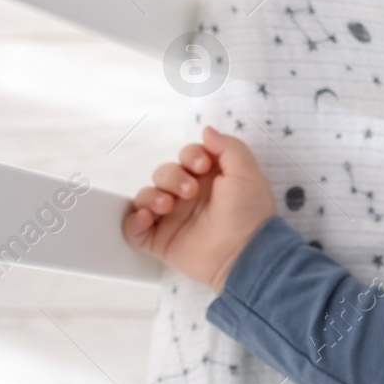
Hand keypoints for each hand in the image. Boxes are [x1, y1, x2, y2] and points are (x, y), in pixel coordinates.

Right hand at [122, 126, 277, 293]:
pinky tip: (147, 218)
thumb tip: (207, 130)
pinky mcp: (161, 240)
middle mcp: (189, 197)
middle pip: (164, 173)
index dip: (190, 155)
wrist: (245, 252)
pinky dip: (133, 221)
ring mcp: (174, 219)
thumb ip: (228, 147)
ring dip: (151, 196)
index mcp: (209, 180)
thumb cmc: (250, 213)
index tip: (202, 165)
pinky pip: (134, 228)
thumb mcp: (247, 173)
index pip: (187, 157)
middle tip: (189, 191)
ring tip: (167, 206)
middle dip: (171, 177)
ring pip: (146, 196)